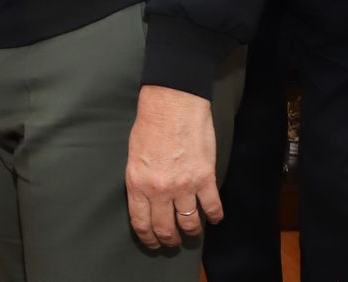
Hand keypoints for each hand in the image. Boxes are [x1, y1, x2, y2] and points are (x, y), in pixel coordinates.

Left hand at [125, 85, 221, 248]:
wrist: (172, 104)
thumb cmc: (150, 125)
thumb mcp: (133, 156)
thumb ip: (139, 181)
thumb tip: (145, 200)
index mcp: (137, 184)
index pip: (141, 223)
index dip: (148, 238)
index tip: (153, 243)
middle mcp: (159, 190)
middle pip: (165, 228)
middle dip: (169, 239)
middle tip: (173, 241)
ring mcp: (183, 185)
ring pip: (189, 223)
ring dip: (191, 231)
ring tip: (192, 231)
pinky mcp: (204, 178)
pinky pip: (212, 207)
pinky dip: (214, 216)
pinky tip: (213, 217)